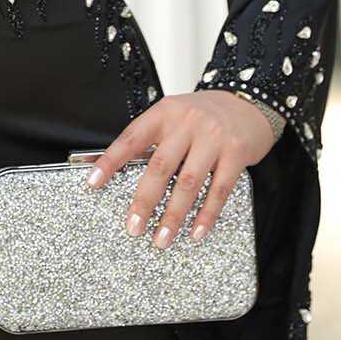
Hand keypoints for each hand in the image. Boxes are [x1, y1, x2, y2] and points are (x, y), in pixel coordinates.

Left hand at [84, 90, 274, 248]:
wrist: (247, 101)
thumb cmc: (204, 114)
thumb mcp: (175, 115)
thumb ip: (155, 139)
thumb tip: (125, 170)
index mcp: (164, 113)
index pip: (131, 138)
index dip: (110, 161)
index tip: (93, 183)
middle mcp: (186, 123)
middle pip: (159, 166)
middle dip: (144, 201)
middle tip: (133, 226)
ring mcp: (212, 138)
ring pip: (188, 183)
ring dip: (173, 216)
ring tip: (162, 238)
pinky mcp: (236, 153)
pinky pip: (218, 190)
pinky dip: (206, 214)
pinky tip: (196, 231)